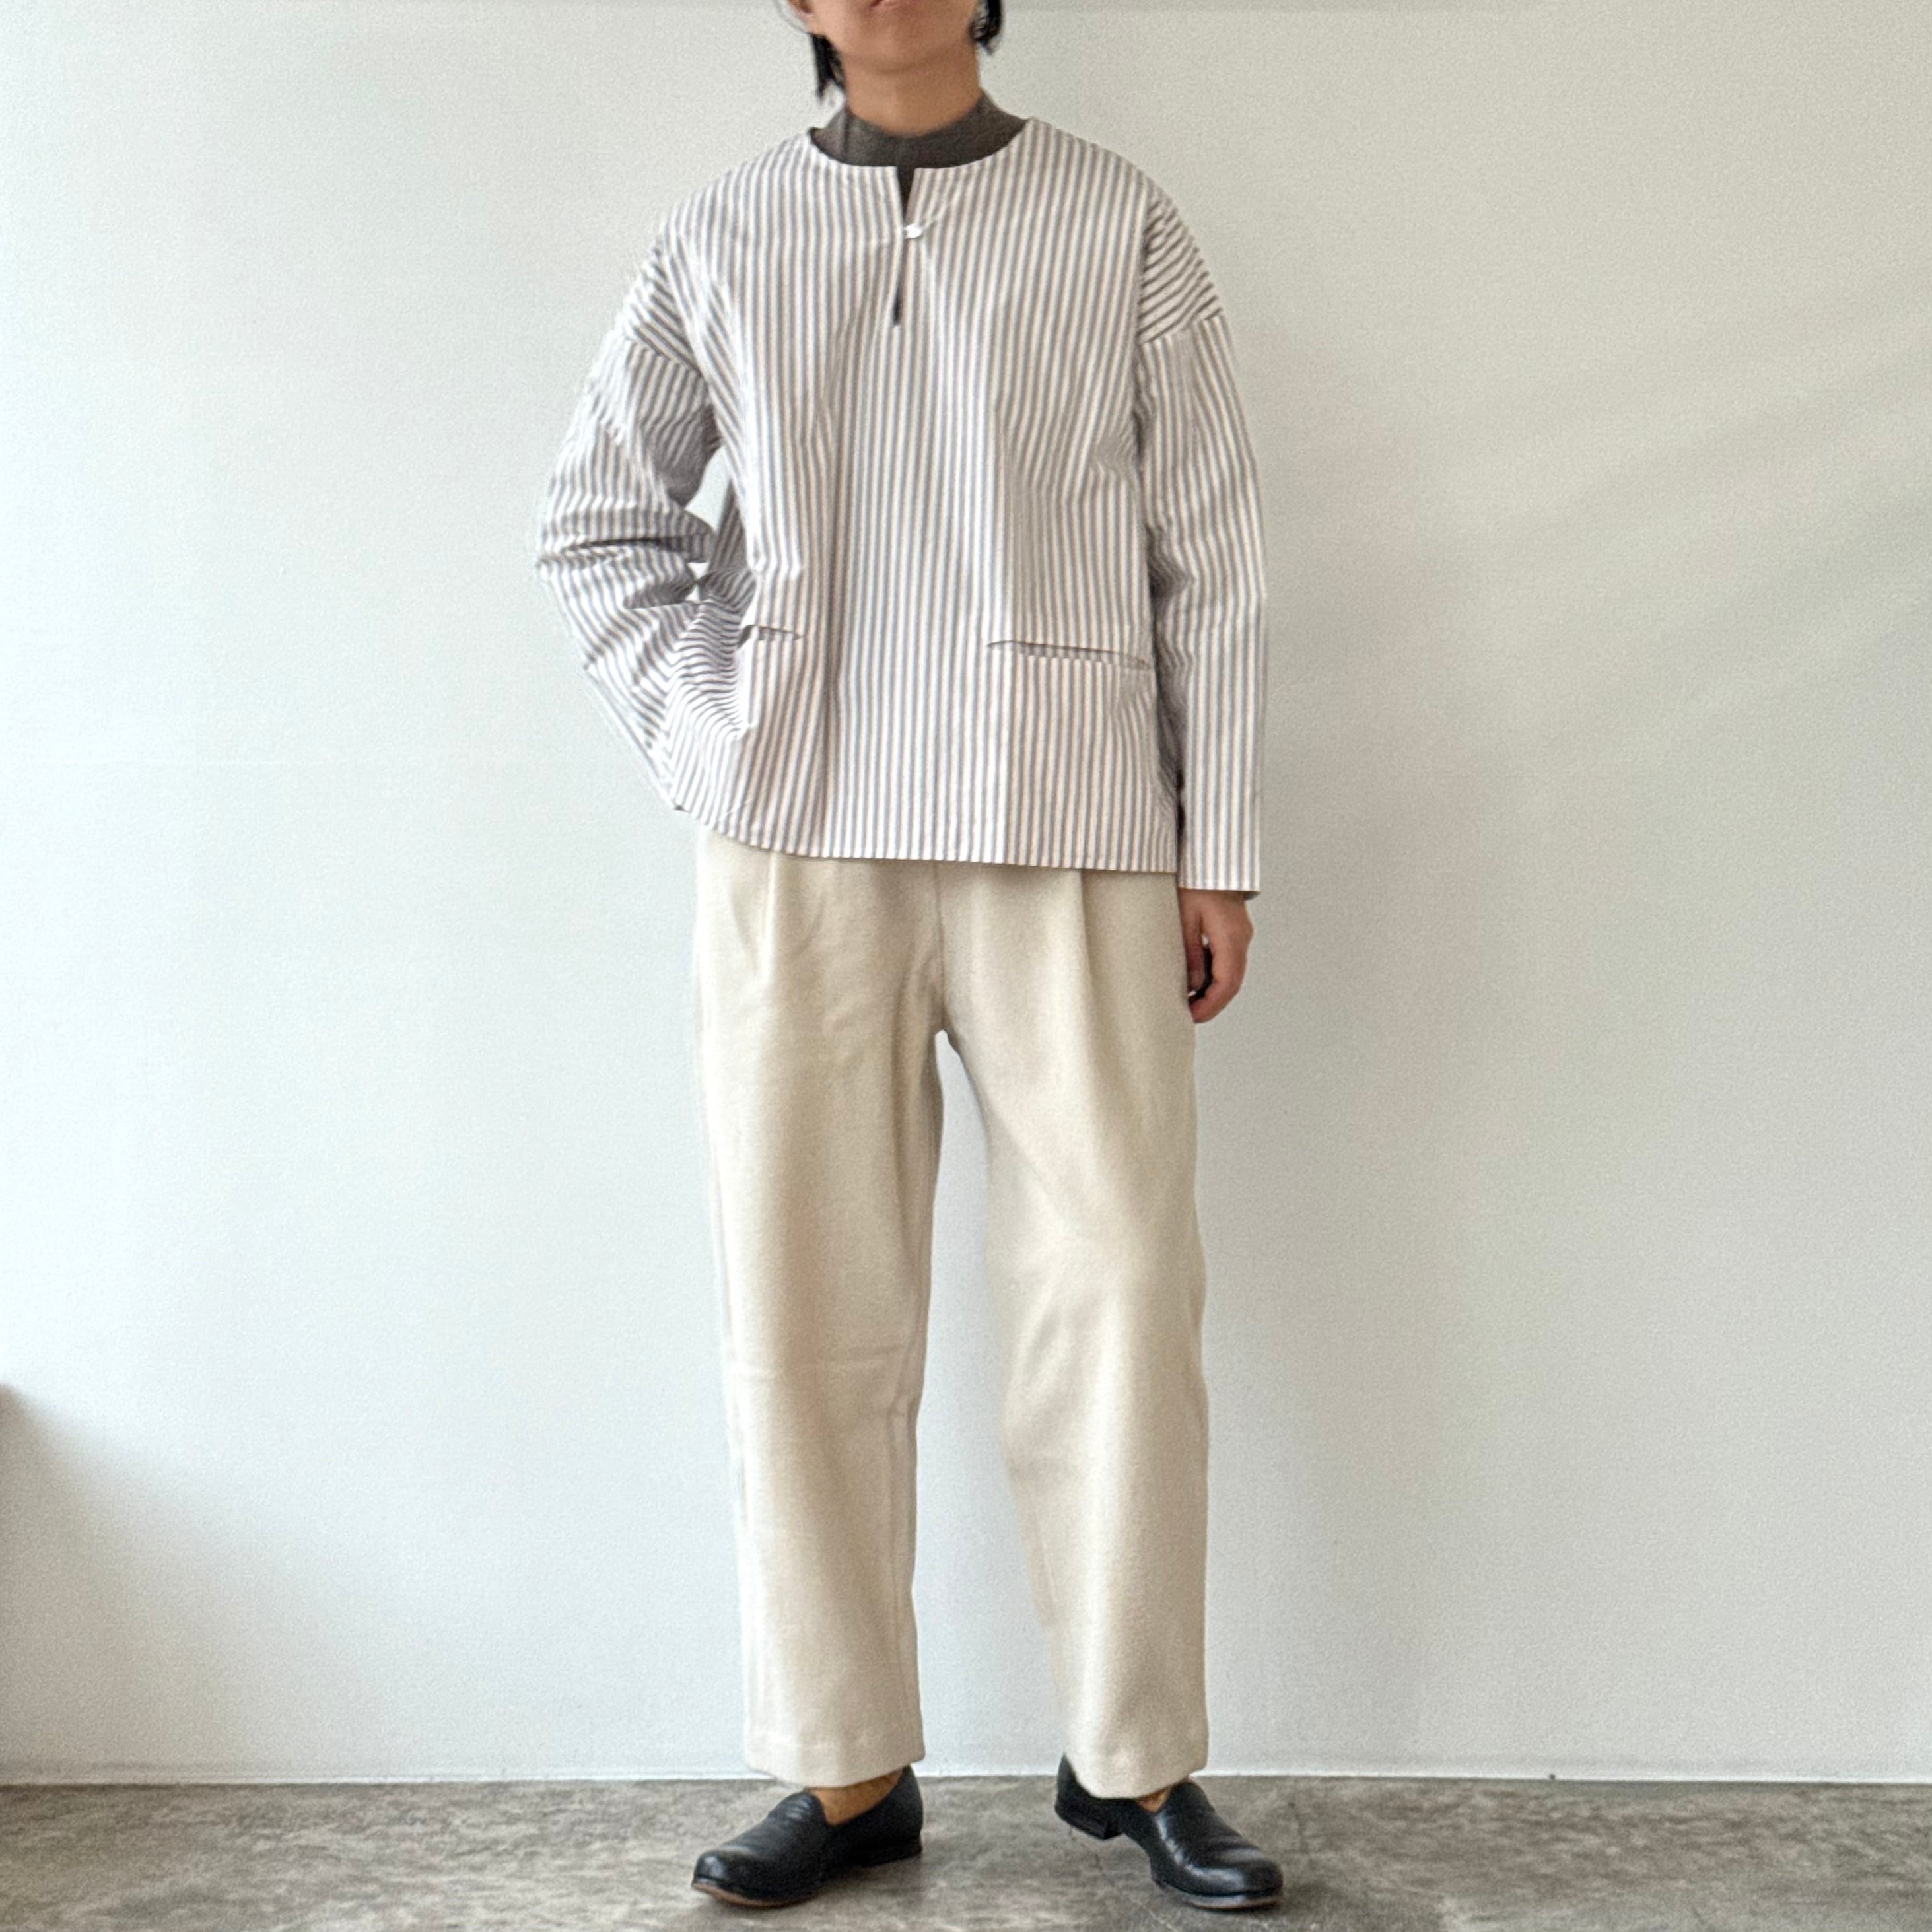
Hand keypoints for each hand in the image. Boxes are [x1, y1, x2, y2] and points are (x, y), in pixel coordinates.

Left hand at [1177, 888, 1252, 1020]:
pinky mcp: (1234, 931)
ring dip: (1212, 990)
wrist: (1211, 858)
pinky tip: (1194, 978)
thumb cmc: (1195, 881)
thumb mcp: (1184, 917)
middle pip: (1232, 982)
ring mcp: (1240, 935)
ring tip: (1187, 1000)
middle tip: (1188, 1015)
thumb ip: (1190, 953)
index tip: (1192, 1017)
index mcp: (1231, 937)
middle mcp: (1241, 939)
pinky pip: (1227, 960)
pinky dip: (1213, 975)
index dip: (1210, 1005)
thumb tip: (1192, 985)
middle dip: (1212, 1003)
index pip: (1227, 983)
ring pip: (1231, 973)